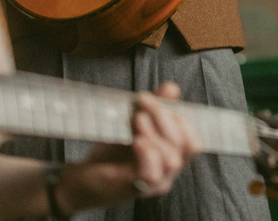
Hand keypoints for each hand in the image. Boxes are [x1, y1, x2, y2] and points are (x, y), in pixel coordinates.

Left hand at [55, 82, 200, 213]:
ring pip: (172, 159)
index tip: (159, 98)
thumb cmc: (112, 151)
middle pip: (185, 145)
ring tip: (137, 118)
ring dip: (155, 132)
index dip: (182, 118)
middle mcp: (169, 172)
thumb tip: (171, 88)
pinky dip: (147, 152)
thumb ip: (155, 107)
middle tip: (144, 100)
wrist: (84, 175)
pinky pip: (151, 173)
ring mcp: (155, 183)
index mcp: (172, 157)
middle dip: (165, 116)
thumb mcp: (135, 123)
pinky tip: (136, 140)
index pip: (193, 141)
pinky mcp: (136, 188)